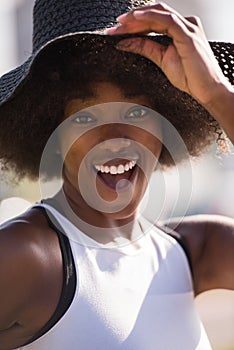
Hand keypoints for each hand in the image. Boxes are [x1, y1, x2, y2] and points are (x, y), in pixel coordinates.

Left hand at [107, 3, 230, 105]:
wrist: (207, 89)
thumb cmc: (190, 77)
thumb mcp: (162, 60)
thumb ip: (145, 49)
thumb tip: (125, 43)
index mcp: (179, 29)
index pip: (152, 21)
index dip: (133, 24)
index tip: (115, 31)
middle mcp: (184, 24)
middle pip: (153, 15)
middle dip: (131, 20)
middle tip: (113, 27)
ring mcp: (187, 27)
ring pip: (158, 14)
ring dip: (136, 17)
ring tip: (120, 23)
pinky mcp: (188, 34)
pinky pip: (166, 20)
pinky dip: (150, 17)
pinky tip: (136, 17)